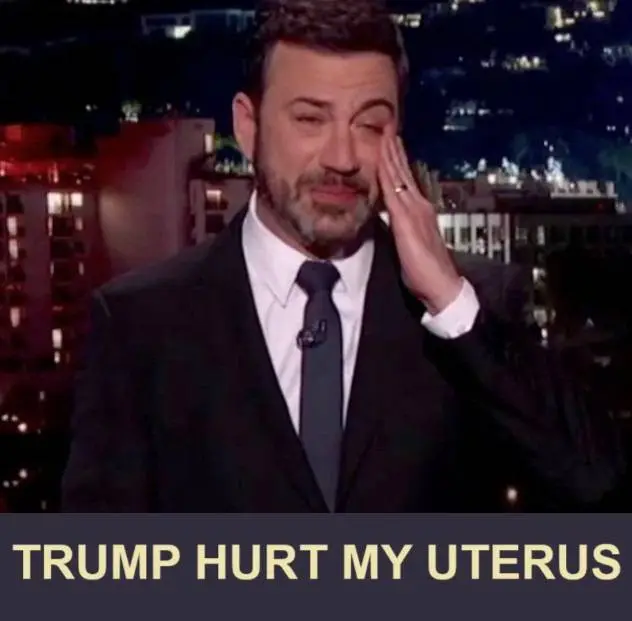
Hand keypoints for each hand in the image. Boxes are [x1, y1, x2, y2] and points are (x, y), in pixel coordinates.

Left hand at [378, 130, 461, 314]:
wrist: (442, 285)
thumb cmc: (427, 272)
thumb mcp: (411, 245)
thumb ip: (402, 230)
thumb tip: (391, 222)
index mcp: (420, 211)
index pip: (407, 181)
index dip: (398, 163)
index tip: (391, 145)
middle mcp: (419, 206)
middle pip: (404, 172)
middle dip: (395, 150)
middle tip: (388, 128)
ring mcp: (414, 210)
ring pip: (398, 176)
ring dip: (391, 154)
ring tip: (385, 134)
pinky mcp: (406, 219)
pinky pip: (393, 190)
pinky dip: (387, 172)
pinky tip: (381, 159)